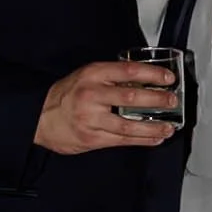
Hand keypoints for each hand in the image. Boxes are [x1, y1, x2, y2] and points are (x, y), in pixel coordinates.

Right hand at [35, 61, 177, 155]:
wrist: (39, 117)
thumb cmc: (66, 95)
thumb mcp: (86, 76)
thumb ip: (111, 78)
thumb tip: (144, 82)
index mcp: (92, 75)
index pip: (128, 71)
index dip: (152, 74)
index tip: (168, 78)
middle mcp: (92, 95)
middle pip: (131, 98)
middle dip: (156, 100)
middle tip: (172, 101)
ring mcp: (91, 118)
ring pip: (129, 124)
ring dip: (153, 127)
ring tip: (169, 128)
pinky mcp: (92, 138)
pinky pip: (122, 140)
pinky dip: (141, 140)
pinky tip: (154, 139)